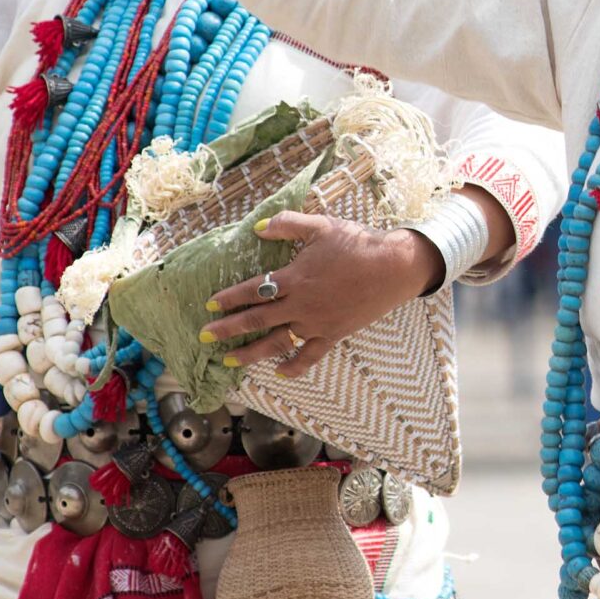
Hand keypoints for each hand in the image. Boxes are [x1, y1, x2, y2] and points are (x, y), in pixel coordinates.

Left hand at [199, 212, 440, 379]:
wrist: (393, 267)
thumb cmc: (357, 243)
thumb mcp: (320, 226)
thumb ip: (286, 225)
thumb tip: (257, 227)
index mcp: (294, 278)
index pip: (253, 290)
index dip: (230, 297)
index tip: (210, 305)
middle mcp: (300, 305)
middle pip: (257, 319)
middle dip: (228, 329)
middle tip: (206, 336)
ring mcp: (316, 323)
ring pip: (277, 342)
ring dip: (251, 353)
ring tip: (230, 361)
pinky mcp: (333, 334)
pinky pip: (310, 355)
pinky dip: (294, 366)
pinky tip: (280, 372)